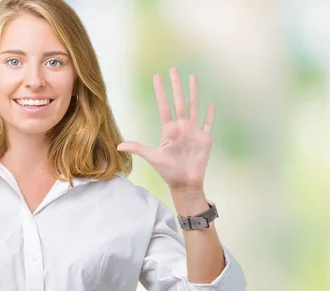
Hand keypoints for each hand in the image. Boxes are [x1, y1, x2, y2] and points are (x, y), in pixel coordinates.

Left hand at [117, 68, 213, 191]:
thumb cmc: (168, 171)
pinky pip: (207, 123)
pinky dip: (209, 114)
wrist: (185, 183)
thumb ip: (138, 148)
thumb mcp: (152, 157)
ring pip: (193, 107)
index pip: (164, 106)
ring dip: (193, 92)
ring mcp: (193, 131)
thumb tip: (118, 145)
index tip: (157, 77)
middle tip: (173, 69)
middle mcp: (181, 127)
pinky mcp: (205, 138)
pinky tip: (210, 103)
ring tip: (192, 77)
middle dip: (176, 86)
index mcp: (169, 129)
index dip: (160, 92)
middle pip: (179, 101)